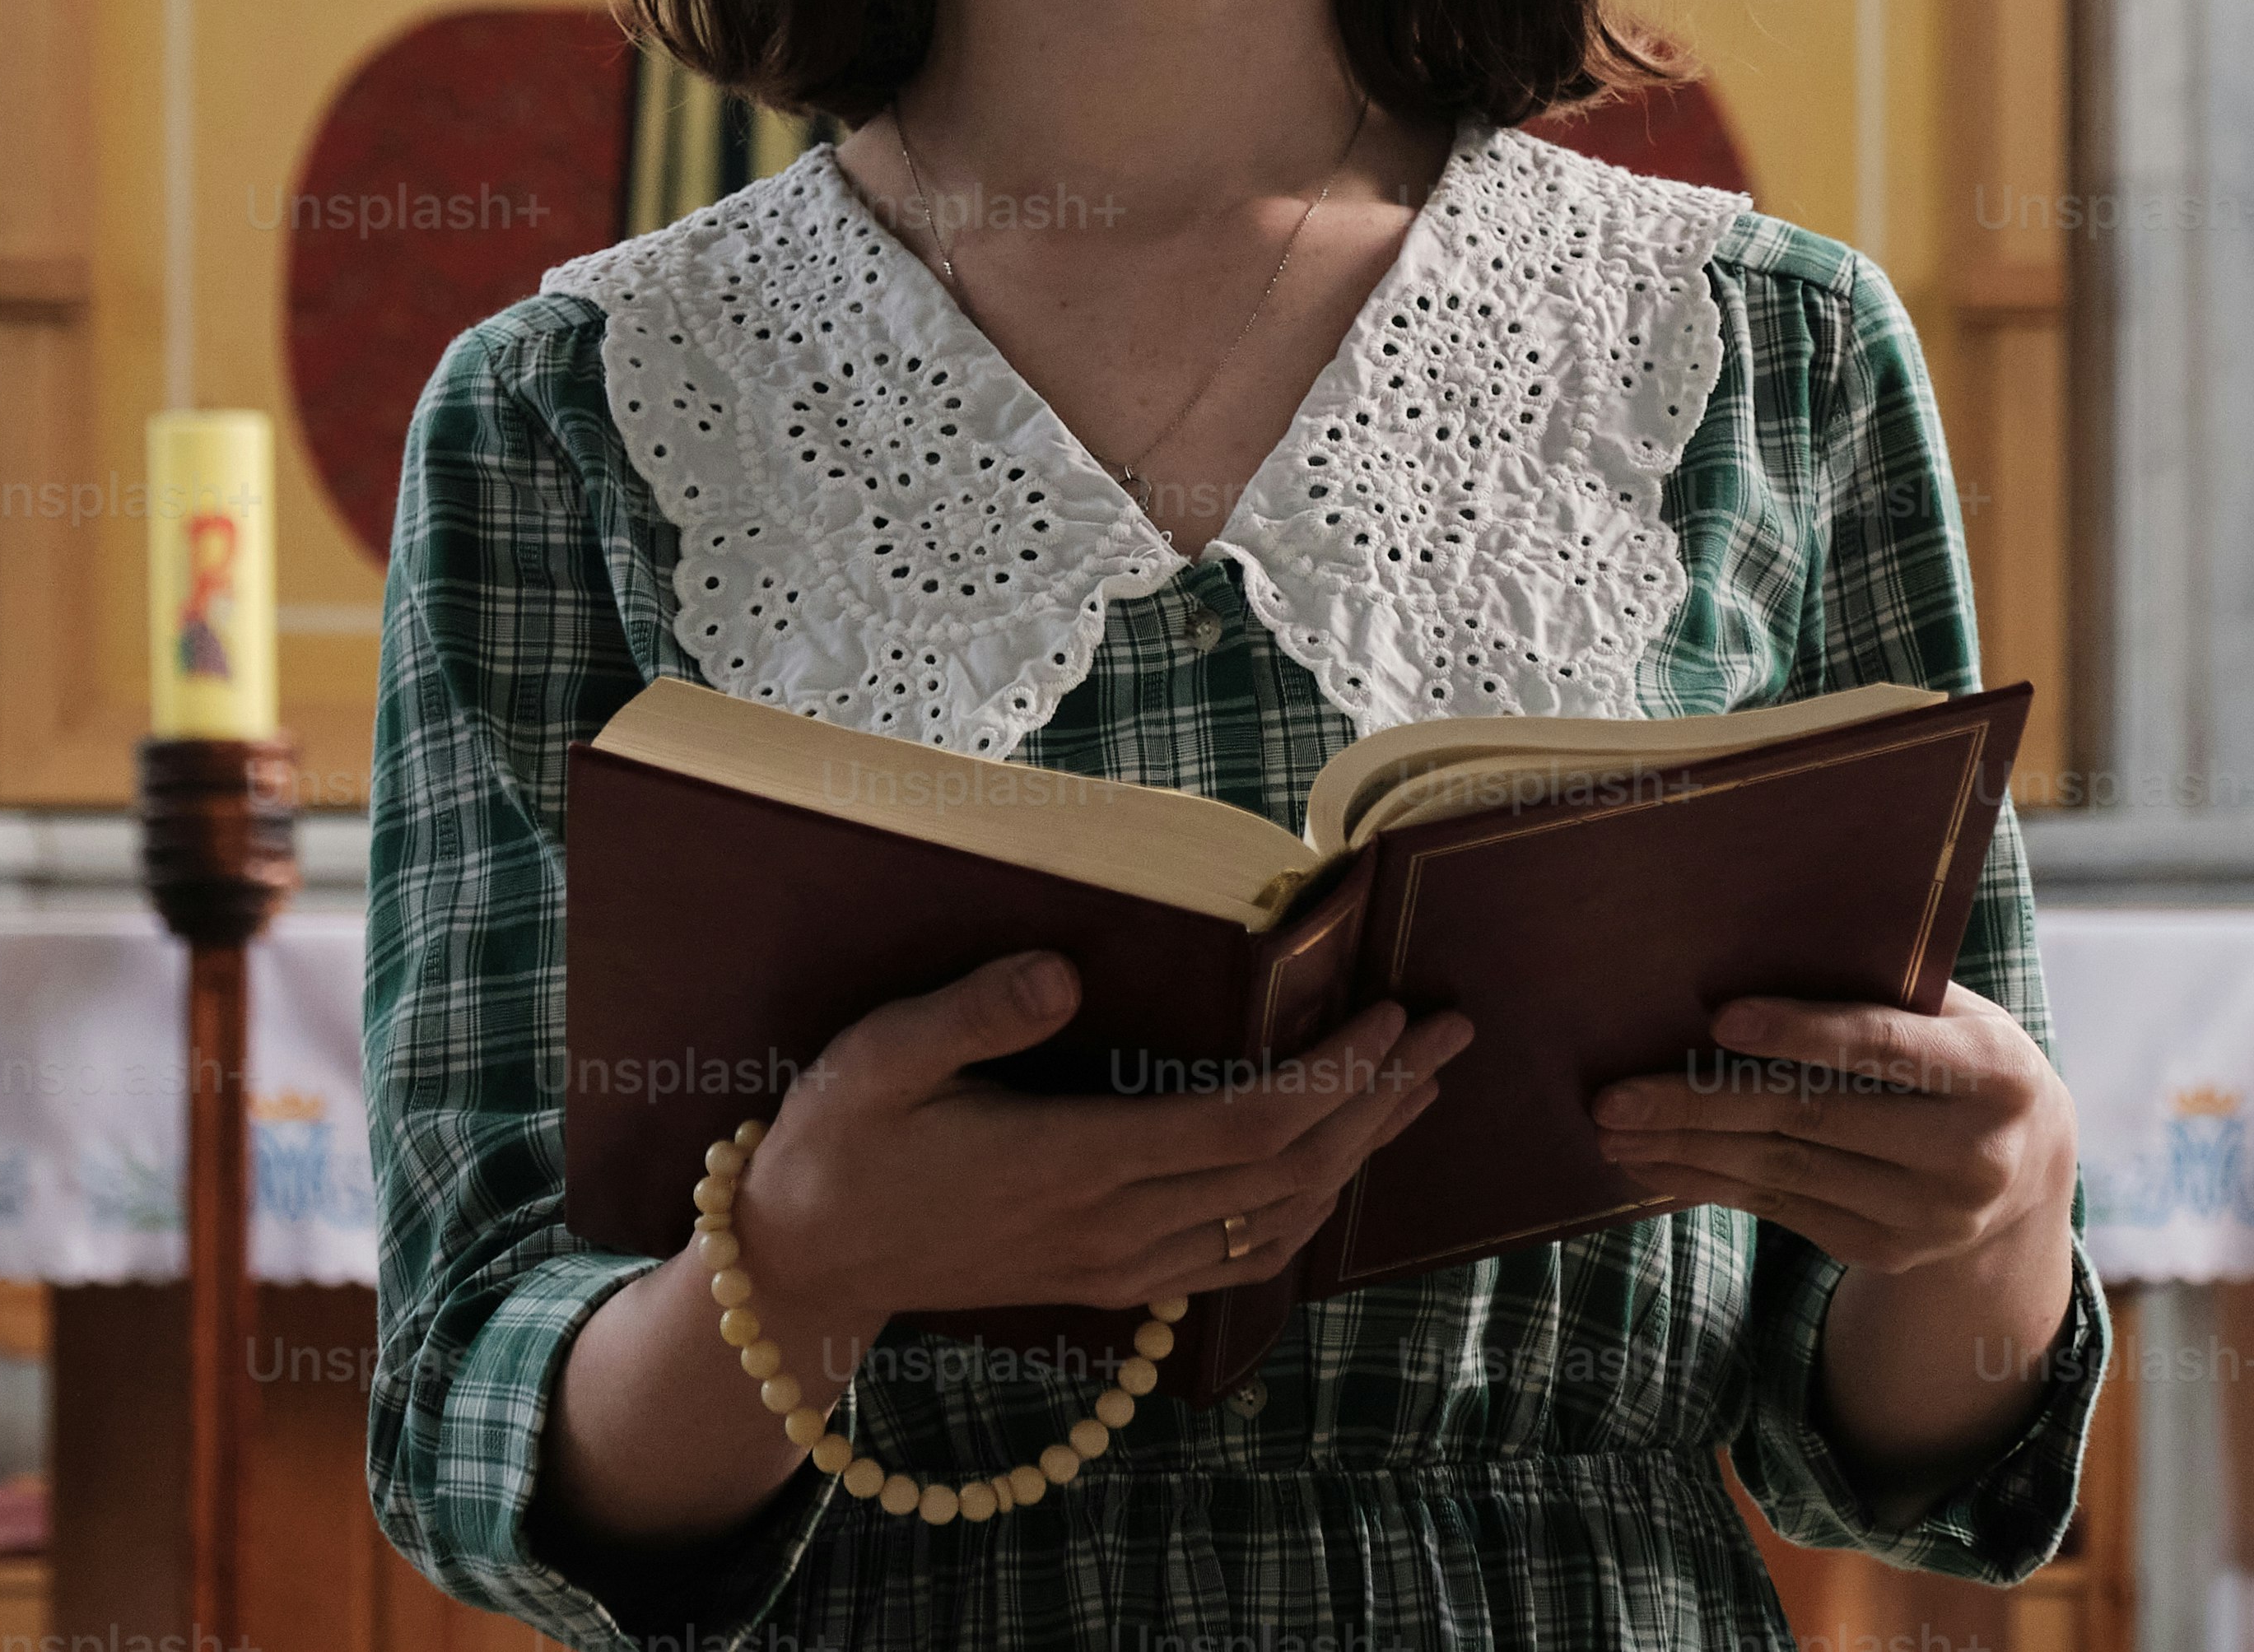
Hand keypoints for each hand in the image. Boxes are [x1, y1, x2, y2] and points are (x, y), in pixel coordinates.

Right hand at [729, 954, 1468, 1379]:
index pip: (1241, 1132)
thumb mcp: (881, 1058)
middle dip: (1378, 1102)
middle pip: (1286, 1176)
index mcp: (1073, 1164)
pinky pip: (1237, 1261)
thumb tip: (1064, 969)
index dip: (1328, 1080)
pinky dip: (1306, 1212)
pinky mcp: (1112, 1284)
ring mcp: (1119, 1267)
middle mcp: (1114, 1227)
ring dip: (1358, 1155)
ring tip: (1417, 1088)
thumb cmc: (840, 1142)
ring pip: (1277, 1225)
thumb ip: (976, 1013)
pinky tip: (1334, 1173)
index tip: (1386, 1016)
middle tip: (1446, 1033)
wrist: (806, 1263)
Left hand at [1592, 988, 2074, 1279]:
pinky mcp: (1889, 1250)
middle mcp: (1969, 1152)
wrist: (2027, 1165)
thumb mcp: (1951, 1014)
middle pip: (1814, 1117)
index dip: (1801, 1032)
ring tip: (1614, 1131)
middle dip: (1703, 1103)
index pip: (1883, 1046)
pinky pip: (1782, 1210)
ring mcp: (1930, 1214)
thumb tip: (1742, 960)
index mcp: (1992, 1069)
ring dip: (1687, 1151)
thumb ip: (1877, 993)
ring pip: (1785, 1171)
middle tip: (1615, 1094)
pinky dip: (1712, 1183)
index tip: (1718, 1020)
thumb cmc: (1959, 1055)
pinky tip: (1657, 1163)